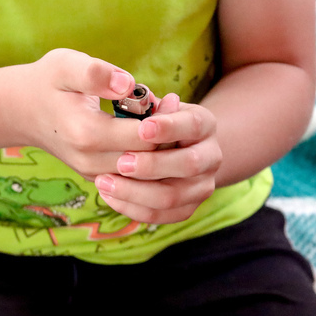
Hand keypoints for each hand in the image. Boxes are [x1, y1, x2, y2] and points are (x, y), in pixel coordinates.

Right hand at [22, 49, 156, 179]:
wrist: (23, 110)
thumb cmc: (49, 82)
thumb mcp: (66, 64)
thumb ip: (97, 73)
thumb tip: (127, 84)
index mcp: (86, 134)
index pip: (145, 138)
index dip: (164, 119)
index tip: (169, 98)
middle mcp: (91, 162)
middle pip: (149, 160)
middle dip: (166, 136)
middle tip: (172, 107)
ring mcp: (93, 174)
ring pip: (144, 173)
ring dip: (159, 149)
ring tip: (161, 119)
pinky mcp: (97, 178)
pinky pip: (133, 176)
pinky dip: (146, 158)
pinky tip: (146, 132)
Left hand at [93, 93, 222, 223]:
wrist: (176, 149)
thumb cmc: (156, 123)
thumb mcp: (154, 108)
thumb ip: (146, 106)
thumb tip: (139, 100)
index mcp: (205, 124)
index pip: (192, 125)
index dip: (168, 128)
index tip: (142, 129)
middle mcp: (212, 156)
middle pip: (188, 165)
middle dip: (152, 165)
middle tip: (120, 161)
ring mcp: (202, 186)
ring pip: (172, 196)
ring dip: (135, 192)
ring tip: (103, 182)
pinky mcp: (187, 208)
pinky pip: (160, 215)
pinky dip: (132, 208)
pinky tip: (108, 195)